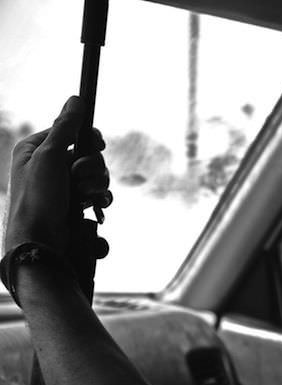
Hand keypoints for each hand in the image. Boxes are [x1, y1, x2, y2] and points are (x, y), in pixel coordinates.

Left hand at [3, 96, 111, 256]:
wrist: (41, 242)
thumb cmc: (37, 198)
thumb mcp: (49, 156)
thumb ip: (65, 127)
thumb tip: (77, 99)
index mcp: (35, 149)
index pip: (72, 132)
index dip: (88, 138)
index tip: (98, 143)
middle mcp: (49, 165)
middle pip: (89, 153)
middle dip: (91, 166)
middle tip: (79, 177)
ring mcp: (64, 185)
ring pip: (96, 173)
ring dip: (95, 184)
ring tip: (83, 196)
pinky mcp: (76, 202)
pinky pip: (98, 192)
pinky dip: (99, 197)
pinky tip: (92, 205)